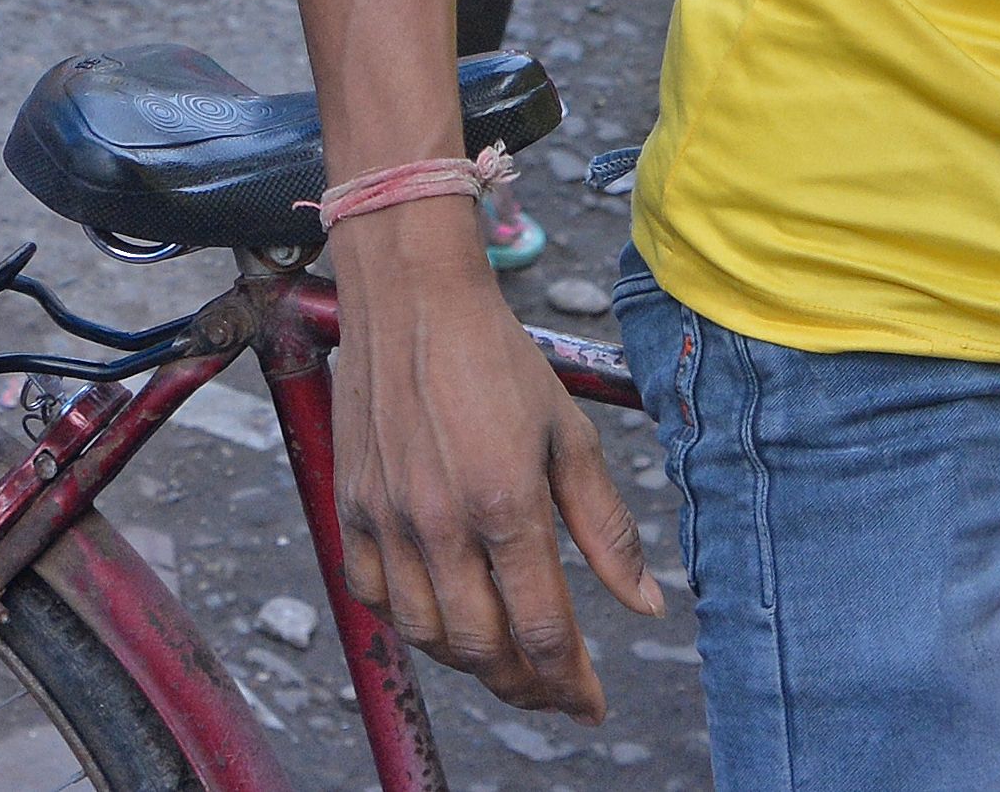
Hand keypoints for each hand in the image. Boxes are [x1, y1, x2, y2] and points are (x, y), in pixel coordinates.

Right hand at [329, 212, 658, 713]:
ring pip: (424, 634)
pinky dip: (407, 620)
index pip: (542, 632)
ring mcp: (389, 516)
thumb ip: (607, 528)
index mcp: (506, 504)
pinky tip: (438, 611)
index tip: (591, 702)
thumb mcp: (571, 436)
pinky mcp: (352, 503)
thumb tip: (647, 604)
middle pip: (482, 650)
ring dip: (469, 661)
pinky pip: (371, 593)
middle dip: (526, 685)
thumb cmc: (495, 357)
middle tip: (554, 685)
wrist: (412, 295)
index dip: (572, 684)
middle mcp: (441, 522)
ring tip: (504, 656)